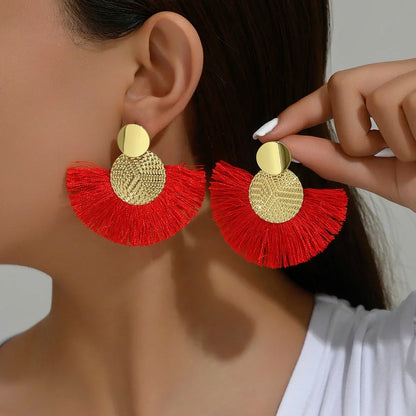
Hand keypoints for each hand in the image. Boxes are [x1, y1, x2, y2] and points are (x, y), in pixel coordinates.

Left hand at [256, 58, 415, 212]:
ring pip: (373, 98)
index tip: (265, 136)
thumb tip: (284, 149)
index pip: (334, 93)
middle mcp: (405, 76)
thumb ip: (337, 162)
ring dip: (389, 141)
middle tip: (380, 153)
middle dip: (351, 132)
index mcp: (392, 95)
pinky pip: (400, 104)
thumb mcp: (384, 175)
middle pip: (343, 83)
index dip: (298, 112)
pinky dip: (410, 140)